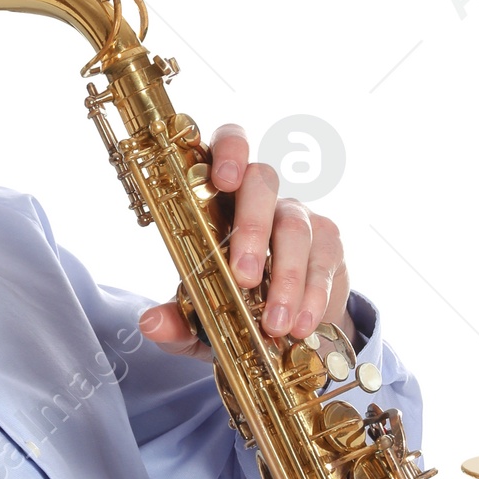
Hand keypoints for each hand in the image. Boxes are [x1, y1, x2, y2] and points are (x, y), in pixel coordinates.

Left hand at [136, 124, 353, 359]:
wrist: (282, 332)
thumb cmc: (232, 306)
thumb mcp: (199, 320)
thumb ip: (176, 320)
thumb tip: (151, 323)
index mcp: (221, 198)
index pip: (229, 145)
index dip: (230, 150)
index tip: (223, 178)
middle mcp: (262, 199)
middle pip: (263, 183)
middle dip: (252, 227)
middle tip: (244, 276)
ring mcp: (298, 218)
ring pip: (295, 227)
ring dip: (285, 277)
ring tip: (274, 322)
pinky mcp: (328, 247)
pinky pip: (322, 264)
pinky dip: (311, 298)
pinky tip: (300, 325)